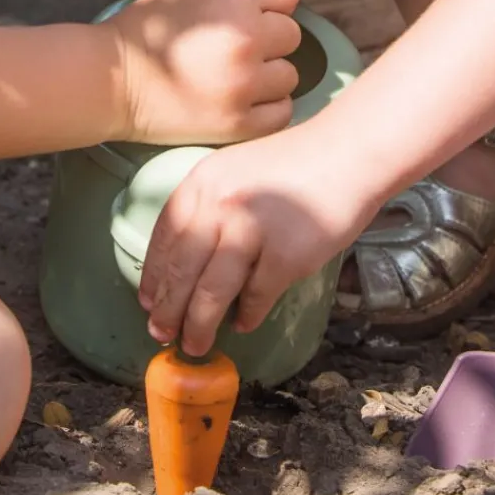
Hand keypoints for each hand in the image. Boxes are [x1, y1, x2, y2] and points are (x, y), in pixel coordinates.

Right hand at [107, 0, 303, 144]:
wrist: (110, 81)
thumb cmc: (145, 32)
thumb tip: (276, 6)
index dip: (271, 0)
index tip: (253, 10)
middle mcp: (245, 36)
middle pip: (291, 33)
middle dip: (268, 39)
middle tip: (235, 47)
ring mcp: (244, 82)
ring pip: (289, 74)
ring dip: (267, 76)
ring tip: (234, 76)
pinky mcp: (240, 122)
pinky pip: (281, 110)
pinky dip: (265, 107)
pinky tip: (238, 99)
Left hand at [136, 121, 376, 356]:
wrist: (348, 151)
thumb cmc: (293, 162)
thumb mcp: (236, 170)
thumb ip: (209, 206)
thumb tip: (188, 262)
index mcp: (202, 181)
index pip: (164, 237)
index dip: (153, 276)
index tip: (147, 302)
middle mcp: (219, 205)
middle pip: (182, 270)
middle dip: (168, 310)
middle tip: (162, 334)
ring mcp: (251, 231)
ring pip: (211, 293)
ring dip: (199, 324)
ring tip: (196, 343)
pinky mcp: (284, 256)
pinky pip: (256, 298)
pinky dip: (247, 316)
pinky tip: (243, 323)